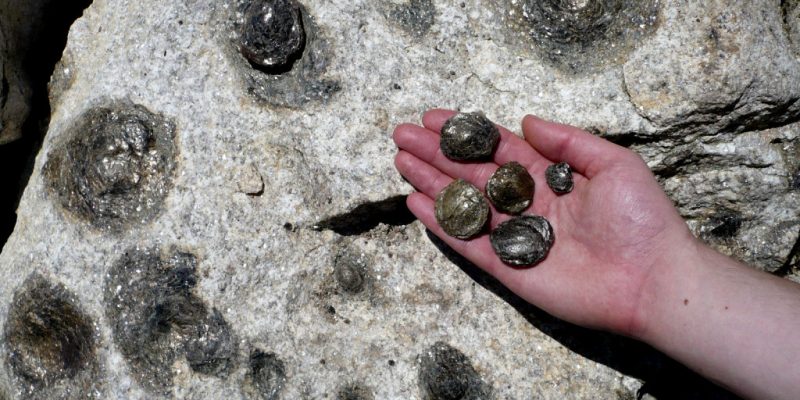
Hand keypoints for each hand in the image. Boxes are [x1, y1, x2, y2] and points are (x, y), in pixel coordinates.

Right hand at [393, 109, 695, 335]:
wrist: (652, 279)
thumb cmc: (640, 219)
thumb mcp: (613, 163)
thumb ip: (567, 141)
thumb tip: (526, 121)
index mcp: (549, 177)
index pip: (497, 148)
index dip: (466, 133)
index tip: (434, 118)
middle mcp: (526, 203)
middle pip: (471, 173)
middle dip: (437, 154)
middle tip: (402, 135)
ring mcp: (514, 236)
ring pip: (463, 205)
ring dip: (431, 184)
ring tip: (401, 162)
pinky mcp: (508, 269)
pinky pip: (467, 244)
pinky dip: (441, 225)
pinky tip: (416, 204)